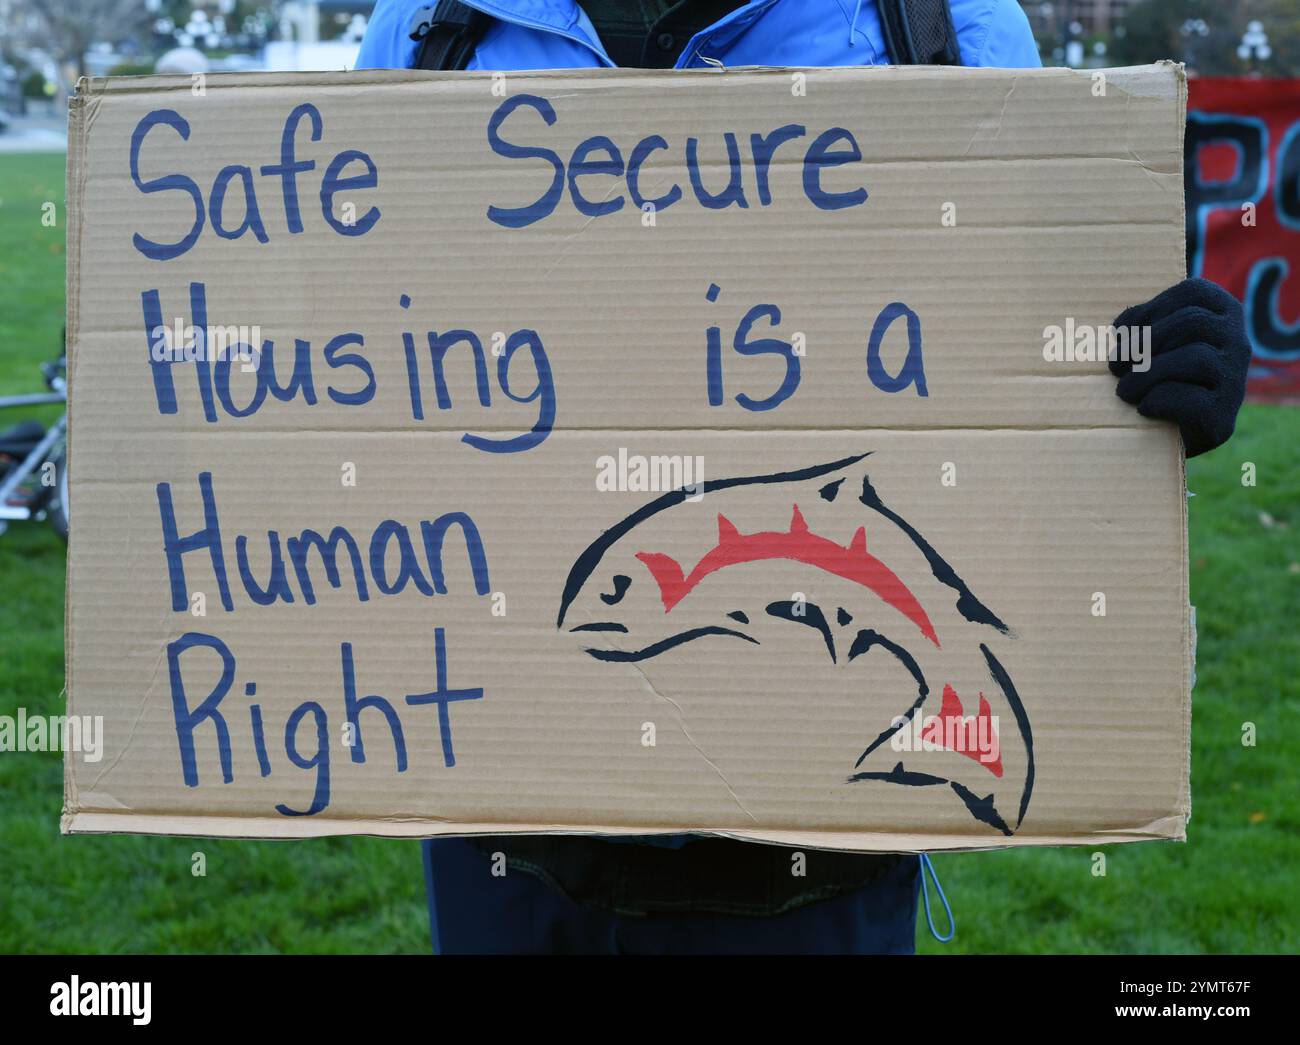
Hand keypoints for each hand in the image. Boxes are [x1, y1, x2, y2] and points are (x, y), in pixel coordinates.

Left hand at [1109, 277, 1249, 456]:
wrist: (1166, 439)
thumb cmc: (1154, 379)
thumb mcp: (1152, 344)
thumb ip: (1143, 325)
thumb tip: (1121, 328)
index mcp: (1223, 316)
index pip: (1192, 292)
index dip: (1150, 308)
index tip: (1122, 331)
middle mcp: (1238, 343)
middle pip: (1192, 323)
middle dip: (1143, 342)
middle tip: (1115, 365)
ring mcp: (1236, 381)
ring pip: (1195, 358)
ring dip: (1146, 374)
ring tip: (1124, 390)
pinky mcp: (1222, 417)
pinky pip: (1191, 399)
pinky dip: (1158, 401)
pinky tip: (1144, 407)